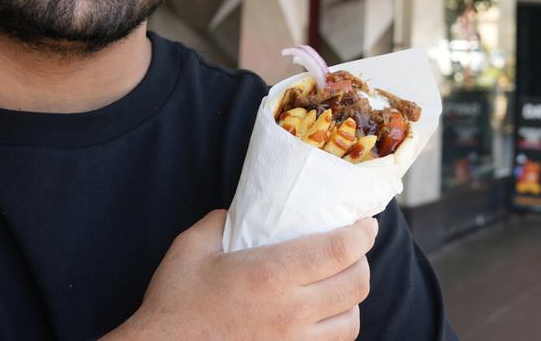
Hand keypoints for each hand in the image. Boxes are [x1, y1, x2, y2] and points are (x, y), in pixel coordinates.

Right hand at [110, 210, 376, 340]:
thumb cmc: (174, 304)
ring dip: (351, 299)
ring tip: (338, 285)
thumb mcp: (192, 248)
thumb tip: (245, 210)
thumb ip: (224, 221)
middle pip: (356, 284)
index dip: (362, 234)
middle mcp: (291, 312)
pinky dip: (336, 329)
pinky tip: (323, 318)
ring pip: (351, 321)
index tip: (365, 224)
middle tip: (353, 250)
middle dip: (362, 262)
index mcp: (271, 275)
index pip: (340, 250)